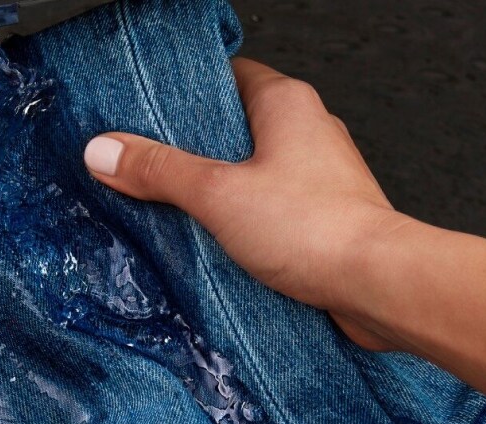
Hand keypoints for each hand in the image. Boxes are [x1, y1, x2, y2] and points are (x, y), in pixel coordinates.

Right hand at [83, 58, 485, 423]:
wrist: (378, 285)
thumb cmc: (317, 228)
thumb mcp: (217, 193)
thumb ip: (159, 170)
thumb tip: (107, 151)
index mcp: (286, 103)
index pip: (228, 76)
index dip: (186, 94)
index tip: (149, 114)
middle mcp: (308, 132)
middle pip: (236, 129)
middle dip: (195, 152)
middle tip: (153, 170)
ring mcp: (319, 177)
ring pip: (254, 173)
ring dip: (219, 192)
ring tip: (178, 211)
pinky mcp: (323, 218)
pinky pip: (272, 210)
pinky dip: (245, 222)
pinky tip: (219, 244)